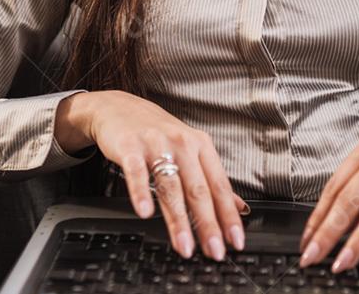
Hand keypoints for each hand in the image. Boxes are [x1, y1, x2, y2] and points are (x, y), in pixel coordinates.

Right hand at [66, 90, 248, 260]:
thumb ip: (212, 179)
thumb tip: (239, 207)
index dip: (229, 215)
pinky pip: (136, 172)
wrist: (119, 108)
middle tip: (214, 251)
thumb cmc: (157, 132)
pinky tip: (145, 212)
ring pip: (171, 186)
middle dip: (208, 224)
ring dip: (178, 219)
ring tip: (184, 245)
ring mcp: (156, 144)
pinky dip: (141, 193)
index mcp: (201, 146)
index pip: (220, 186)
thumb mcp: (190, 149)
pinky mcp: (130, 146)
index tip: (236, 241)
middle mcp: (182, 144)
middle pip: (198, 189)